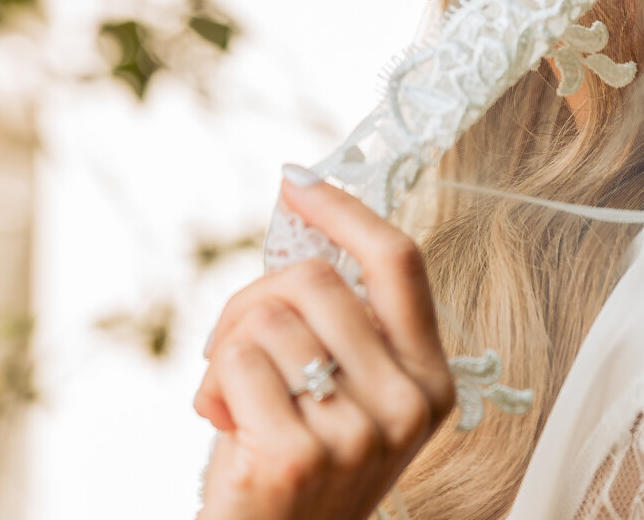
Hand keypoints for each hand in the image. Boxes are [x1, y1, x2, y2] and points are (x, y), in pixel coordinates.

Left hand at [192, 174, 456, 519]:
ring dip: (229, 351)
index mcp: (430, 380)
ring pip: (268, 319)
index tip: (299, 182)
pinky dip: (213, 386)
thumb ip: (339, 321)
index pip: (398, 264)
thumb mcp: (345, 391)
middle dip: (254, 300)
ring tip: (236, 404)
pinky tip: (226, 428)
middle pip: (315, 279)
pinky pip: (237, 362)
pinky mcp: (299, 455)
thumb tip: (303, 204)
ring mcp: (358, 433)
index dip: (346, 211)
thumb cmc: (298, 462)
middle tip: (234, 348)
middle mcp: (407, 405)